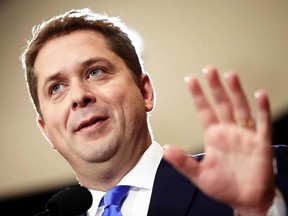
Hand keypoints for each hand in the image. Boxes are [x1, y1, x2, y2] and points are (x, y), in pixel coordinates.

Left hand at [164, 66, 274, 214]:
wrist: (246, 200)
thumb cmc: (224, 187)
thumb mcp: (200, 175)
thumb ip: (183, 163)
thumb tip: (166, 150)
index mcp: (213, 136)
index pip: (204, 111)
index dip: (198, 96)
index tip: (191, 80)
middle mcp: (229, 131)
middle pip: (222, 104)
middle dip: (215, 87)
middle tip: (209, 69)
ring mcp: (245, 135)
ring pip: (240, 108)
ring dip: (236, 92)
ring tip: (230, 75)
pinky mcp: (261, 143)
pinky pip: (262, 123)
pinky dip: (262, 109)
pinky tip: (260, 95)